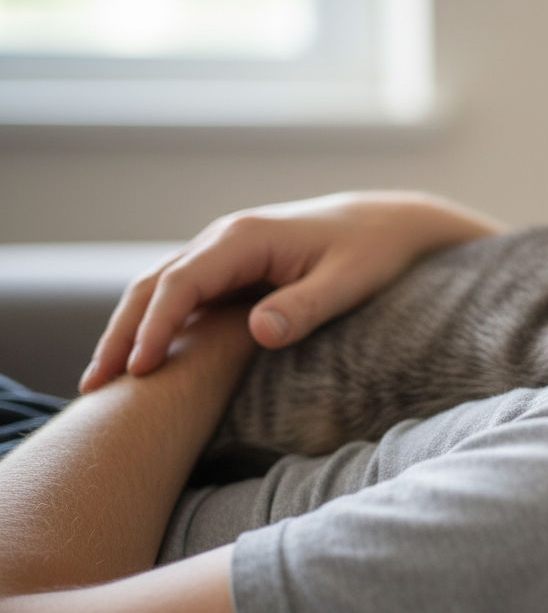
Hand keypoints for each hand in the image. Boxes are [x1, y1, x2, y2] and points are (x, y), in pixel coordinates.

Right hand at [80, 191, 504, 391]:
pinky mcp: (231, 270)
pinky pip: (180, 298)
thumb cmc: (374, 253)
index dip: (154, 328)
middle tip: (92, 389)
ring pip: (158, 291)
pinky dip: (153, 328)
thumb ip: (305, 307)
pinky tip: (142, 366)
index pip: (180, 284)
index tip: (139, 371)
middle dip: (119, 335)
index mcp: (243, 238)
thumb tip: (258, 332)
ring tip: (101, 385)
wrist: (391, 224)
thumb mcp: (349, 282)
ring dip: (127, 332)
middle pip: (152, 287)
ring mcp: (223, 254)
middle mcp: (223, 240)